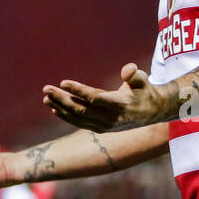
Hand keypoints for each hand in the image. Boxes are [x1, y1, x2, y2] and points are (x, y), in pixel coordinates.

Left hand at [43, 63, 167, 131]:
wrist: (152, 112)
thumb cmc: (144, 91)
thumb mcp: (143, 80)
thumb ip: (135, 74)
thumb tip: (128, 69)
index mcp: (120, 105)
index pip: (95, 98)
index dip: (78, 90)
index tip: (63, 82)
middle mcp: (111, 118)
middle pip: (82, 109)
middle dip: (62, 99)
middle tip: (46, 89)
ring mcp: (105, 126)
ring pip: (78, 117)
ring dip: (60, 107)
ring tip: (46, 98)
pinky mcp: (101, 129)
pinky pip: (80, 123)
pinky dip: (67, 117)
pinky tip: (54, 108)